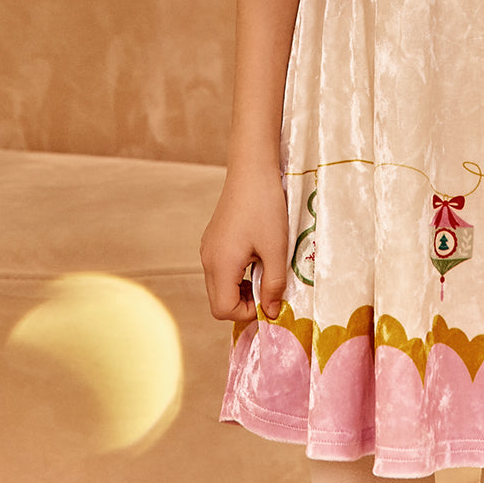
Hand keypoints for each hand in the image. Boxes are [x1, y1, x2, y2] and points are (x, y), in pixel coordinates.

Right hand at [200, 166, 288, 322]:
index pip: (223, 310)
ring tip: (266, 268)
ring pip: (220, 285)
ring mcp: (208, 248)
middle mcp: (207, 260)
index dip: (248, 312)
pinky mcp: (213, 239)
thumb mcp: (276, 249)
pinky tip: (257, 255)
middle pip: (219, 301)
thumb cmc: (265, 207)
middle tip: (270, 286)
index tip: (270, 298)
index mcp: (220, 265)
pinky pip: (222, 268)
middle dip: (245, 302)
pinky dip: (238, 272)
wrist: (252, 169)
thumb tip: (273, 313)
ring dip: (242, 287)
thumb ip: (274, 285)